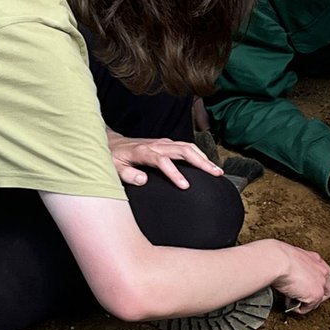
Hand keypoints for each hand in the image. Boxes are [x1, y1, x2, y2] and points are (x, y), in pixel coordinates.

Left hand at [107, 135, 223, 189]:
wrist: (113, 144)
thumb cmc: (114, 158)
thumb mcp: (114, 168)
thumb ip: (127, 174)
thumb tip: (143, 180)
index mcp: (143, 152)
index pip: (162, 161)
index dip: (174, 173)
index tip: (185, 186)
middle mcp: (156, 145)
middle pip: (183, 150)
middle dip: (201, 161)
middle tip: (215, 173)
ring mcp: (162, 143)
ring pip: (187, 147)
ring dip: (203, 157)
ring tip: (217, 170)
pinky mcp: (166, 144)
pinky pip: (186, 147)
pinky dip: (198, 155)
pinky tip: (207, 164)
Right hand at [268, 241, 329, 314]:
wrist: (279, 261)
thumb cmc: (280, 257)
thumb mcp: (290, 257)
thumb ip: (296, 266)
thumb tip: (289, 273)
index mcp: (316, 259)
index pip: (322, 273)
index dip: (314, 282)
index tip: (304, 286)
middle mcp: (322, 271)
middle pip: (327, 289)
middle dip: (315, 296)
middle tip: (301, 297)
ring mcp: (321, 284)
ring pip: (317, 301)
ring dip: (305, 303)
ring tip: (291, 299)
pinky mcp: (316, 295)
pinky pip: (307, 308)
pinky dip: (297, 308)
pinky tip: (288, 301)